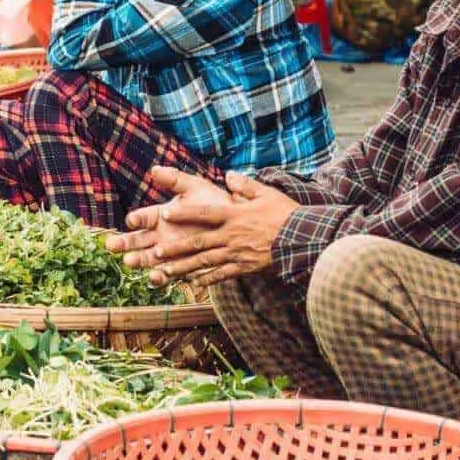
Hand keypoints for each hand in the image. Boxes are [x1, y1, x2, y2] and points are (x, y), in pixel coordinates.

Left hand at [110, 169, 297, 287]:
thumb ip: (245, 185)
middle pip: (198, 241)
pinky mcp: (245, 268)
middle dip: (175, 247)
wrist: (304, 240)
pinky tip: (194, 284)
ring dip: (184, 266)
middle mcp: (231, 235)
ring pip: (205, 261)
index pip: (203, 213)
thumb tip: (228, 175)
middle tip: (154, 252)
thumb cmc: (286, 215)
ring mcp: (237, 254)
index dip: (183, 213)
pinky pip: (223, 275)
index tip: (165, 214)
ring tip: (165, 271)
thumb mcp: (266, 193)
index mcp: (234, 215)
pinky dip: (208, 280)